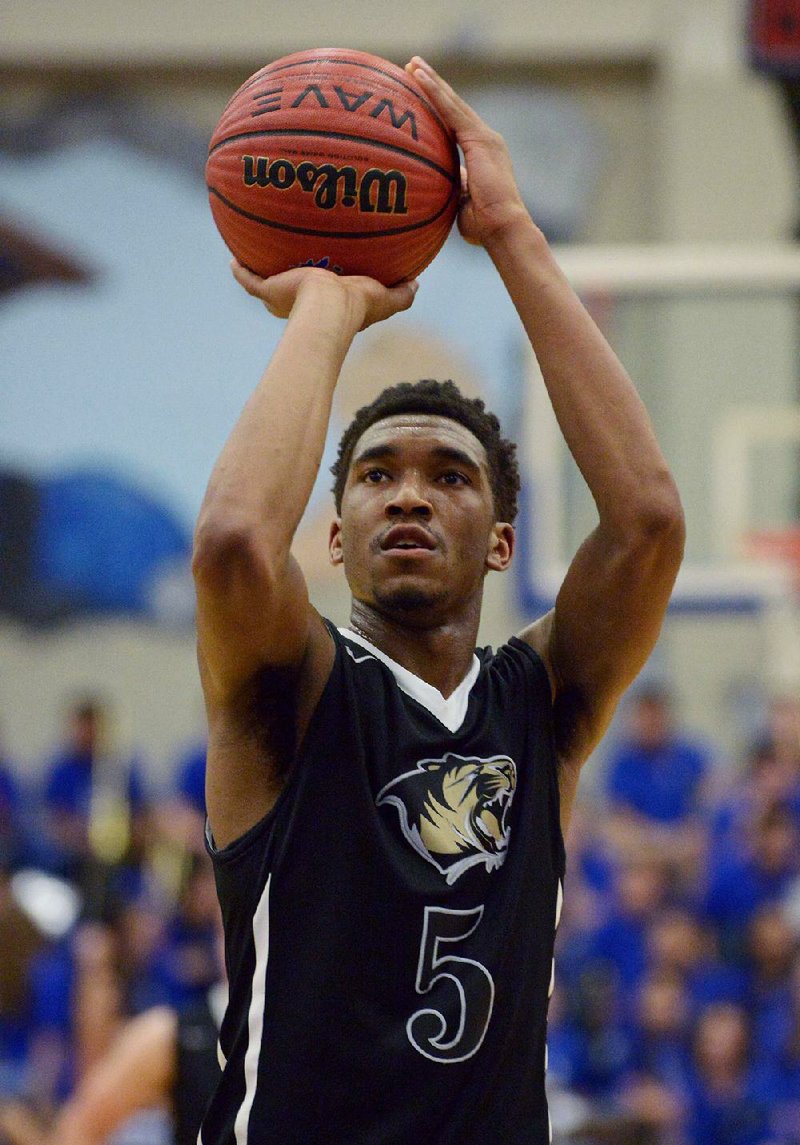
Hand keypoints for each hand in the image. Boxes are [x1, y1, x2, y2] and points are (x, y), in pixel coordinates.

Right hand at [230, 261, 417, 330]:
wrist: (328, 308)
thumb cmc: (356, 306)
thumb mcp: (385, 297)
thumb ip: (401, 293)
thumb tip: (417, 284)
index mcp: (328, 304)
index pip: (324, 294)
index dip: (325, 285)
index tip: (327, 270)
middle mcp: (302, 304)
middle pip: (293, 289)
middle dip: (290, 278)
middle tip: (290, 257)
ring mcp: (282, 298)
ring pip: (268, 285)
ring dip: (263, 271)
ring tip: (257, 252)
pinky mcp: (268, 292)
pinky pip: (248, 280)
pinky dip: (240, 271)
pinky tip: (233, 258)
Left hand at [405, 57, 529, 246]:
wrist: (504, 228)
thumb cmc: (484, 227)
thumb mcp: (462, 202)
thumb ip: (454, 188)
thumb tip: (437, 186)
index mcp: (482, 152)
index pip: (455, 123)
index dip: (438, 106)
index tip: (420, 93)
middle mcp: (486, 140)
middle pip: (454, 106)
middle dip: (433, 85)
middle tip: (412, 67)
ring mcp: (484, 137)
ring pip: (452, 102)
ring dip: (431, 81)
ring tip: (412, 63)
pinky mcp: (480, 139)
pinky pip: (451, 110)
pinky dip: (434, 92)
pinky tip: (418, 76)